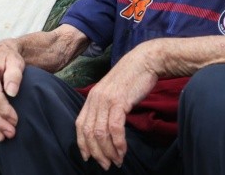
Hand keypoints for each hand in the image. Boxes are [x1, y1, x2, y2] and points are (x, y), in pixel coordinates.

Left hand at [75, 50, 157, 169]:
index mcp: (91, 97)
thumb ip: (106, 107)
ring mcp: (105, 100)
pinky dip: (118, 142)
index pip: (80, 125)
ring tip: (116, 161)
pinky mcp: (119, 101)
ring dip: (108, 151)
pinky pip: (115, 127)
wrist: (144, 61)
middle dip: (96, 152)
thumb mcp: (113, 92)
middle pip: (88, 132)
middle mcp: (95, 99)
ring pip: (100, 133)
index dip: (82, 144)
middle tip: (106, 164)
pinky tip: (123, 150)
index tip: (88, 157)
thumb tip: (106, 128)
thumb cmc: (132, 78)